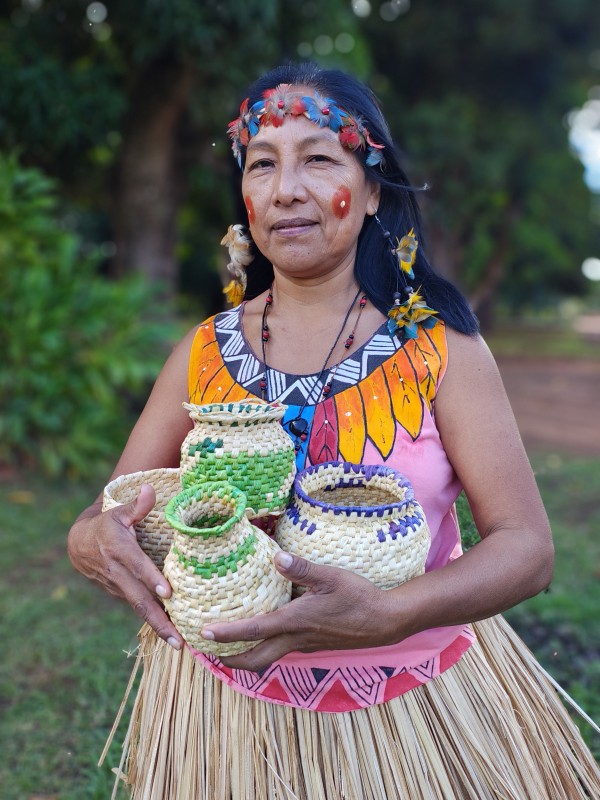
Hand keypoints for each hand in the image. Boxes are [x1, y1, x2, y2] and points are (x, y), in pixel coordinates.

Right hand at [67, 484, 183, 648]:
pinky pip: (137, 606)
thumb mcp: (119, 510)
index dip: (152, 579)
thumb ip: (138, 504)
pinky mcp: (117, 594)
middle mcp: (117, 572)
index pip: (138, 565)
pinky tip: (171, 631)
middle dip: (160, 621)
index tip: (168, 593)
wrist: (78, 543)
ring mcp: (116, 586)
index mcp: (119, 549)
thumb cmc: (107, 523)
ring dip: (158, 626)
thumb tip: (151, 489)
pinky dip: (153, 619)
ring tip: (179, 643)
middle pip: (139, 599)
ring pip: (139, 608)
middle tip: (179, 639)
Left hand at [201, 552, 401, 671]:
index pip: (254, 631)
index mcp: (295, 621)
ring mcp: (305, 644)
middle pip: (255, 659)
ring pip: (268, 657)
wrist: (385, 622)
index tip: (203, 634)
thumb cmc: (359, 597)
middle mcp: (296, 639)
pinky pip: (282, 650)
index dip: (227, 634)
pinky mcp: (313, 644)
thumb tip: (276, 558)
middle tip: (207, 652)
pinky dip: (265, 647)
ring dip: (246, 655)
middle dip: (229, 659)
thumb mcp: (332, 577)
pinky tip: (266, 631)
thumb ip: (303, 568)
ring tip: (228, 644)